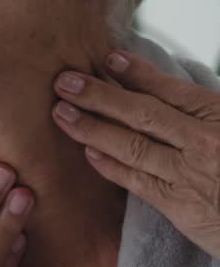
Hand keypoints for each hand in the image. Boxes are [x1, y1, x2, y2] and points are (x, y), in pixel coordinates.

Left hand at [52, 50, 219, 257]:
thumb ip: (203, 111)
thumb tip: (164, 90)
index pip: (172, 90)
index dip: (136, 73)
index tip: (108, 58)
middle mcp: (205, 143)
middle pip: (143, 113)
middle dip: (99, 95)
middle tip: (64, 81)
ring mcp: (191, 175)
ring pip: (133, 146)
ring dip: (92, 128)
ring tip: (61, 112)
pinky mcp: (182, 207)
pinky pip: (138, 182)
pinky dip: (111, 166)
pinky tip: (88, 152)